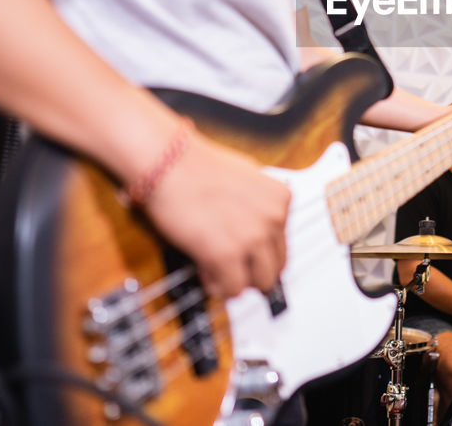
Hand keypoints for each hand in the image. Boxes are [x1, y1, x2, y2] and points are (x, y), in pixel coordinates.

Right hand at [141, 132, 290, 299]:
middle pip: (276, 267)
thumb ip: (260, 203)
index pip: (282, 244)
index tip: (244, 253)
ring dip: (238, 281)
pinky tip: (205, 270)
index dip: (259, 252)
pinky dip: (219, 287)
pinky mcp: (227, 254)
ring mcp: (253, 237)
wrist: (168, 163)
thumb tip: (259, 227)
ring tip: (215, 268)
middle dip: (252, 270)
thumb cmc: (197, 166)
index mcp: (281, 199)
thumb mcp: (247, 175)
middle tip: (230, 266)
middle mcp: (274, 218)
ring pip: (260, 283)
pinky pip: (234, 289)